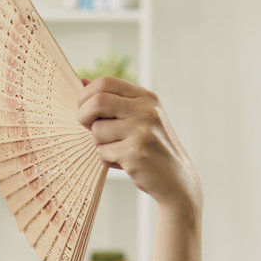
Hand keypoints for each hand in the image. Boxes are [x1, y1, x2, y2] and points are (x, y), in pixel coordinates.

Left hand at [78, 76, 201, 215]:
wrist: (178, 179)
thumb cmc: (152, 148)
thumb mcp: (139, 118)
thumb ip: (113, 100)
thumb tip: (82, 80)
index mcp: (146, 97)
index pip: (105, 83)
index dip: (86, 95)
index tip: (84, 109)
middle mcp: (146, 110)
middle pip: (97, 101)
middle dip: (84, 116)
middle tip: (89, 129)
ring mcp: (142, 130)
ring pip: (97, 130)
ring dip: (100, 144)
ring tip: (118, 150)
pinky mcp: (136, 152)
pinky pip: (103, 152)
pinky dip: (107, 160)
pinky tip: (125, 163)